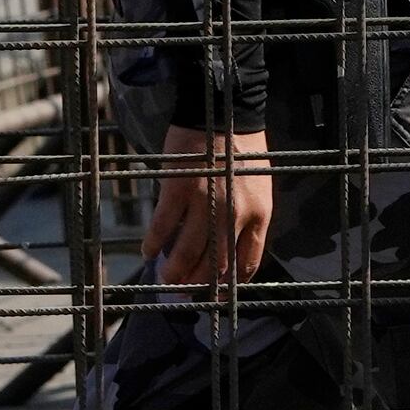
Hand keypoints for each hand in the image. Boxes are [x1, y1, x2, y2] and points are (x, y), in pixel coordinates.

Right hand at [143, 125, 275, 288]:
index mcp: (260, 215)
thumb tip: (226, 250)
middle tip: (183, 293)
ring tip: (165, 280)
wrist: (225, 113)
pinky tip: (149, 252)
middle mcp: (235, 214)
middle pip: (215, 263)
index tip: (216, 296)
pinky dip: (154, 243)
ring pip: (187, 251)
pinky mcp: (179, 190)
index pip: (247, 262)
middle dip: (197, 283)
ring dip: (174, 271)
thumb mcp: (259, 189)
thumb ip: (247, 218)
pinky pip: (163, 226)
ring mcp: (206, 203)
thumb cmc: (242, 152)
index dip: (230, 285)